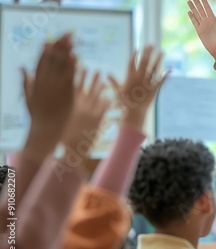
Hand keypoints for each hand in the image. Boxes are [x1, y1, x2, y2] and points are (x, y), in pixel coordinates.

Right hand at [22, 33, 76, 159]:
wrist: (47, 130)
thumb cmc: (38, 115)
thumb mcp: (29, 98)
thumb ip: (26, 82)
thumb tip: (22, 68)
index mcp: (36, 82)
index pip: (41, 62)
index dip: (46, 50)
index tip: (51, 39)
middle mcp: (46, 82)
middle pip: (53, 60)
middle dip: (60, 46)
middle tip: (68, 34)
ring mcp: (57, 88)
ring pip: (62, 66)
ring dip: (68, 52)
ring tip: (73, 41)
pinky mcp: (67, 94)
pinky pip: (70, 78)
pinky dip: (72, 67)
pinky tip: (76, 57)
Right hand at [62, 69, 109, 161]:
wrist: (72, 147)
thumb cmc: (65, 137)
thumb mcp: (64, 121)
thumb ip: (67, 110)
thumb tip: (66, 103)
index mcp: (71, 106)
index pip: (74, 87)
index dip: (78, 77)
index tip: (81, 68)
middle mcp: (80, 107)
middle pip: (87, 89)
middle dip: (92, 79)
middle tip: (97, 70)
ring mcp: (89, 112)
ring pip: (96, 96)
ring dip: (100, 87)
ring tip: (104, 80)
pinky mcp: (97, 119)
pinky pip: (103, 108)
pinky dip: (106, 102)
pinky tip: (110, 97)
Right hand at [108, 45, 168, 130]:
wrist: (134, 112)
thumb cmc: (125, 102)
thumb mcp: (118, 91)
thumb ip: (114, 81)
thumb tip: (107, 74)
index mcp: (130, 77)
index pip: (132, 62)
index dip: (134, 55)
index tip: (138, 48)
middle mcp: (139, 78)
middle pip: (144, 61)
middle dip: (147, 52)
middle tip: (151, 44)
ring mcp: (147, 83)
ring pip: (154, 68)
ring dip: (158, 59)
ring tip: (162, 52)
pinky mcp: (154, 89)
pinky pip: (161, 80)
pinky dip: (166, 74)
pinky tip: (170, 68)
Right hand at [188, 0, 215, 68]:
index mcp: (214, 19)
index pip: (207, 8)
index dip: (204, 2)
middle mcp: (207, 21)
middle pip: (200, 9)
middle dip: (197, 3)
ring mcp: (203, 26)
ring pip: (196, 14)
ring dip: (193, 8)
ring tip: (189, 1)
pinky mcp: (199, 31)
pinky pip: (195, 22)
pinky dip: (192, 17)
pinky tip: (189, 12)